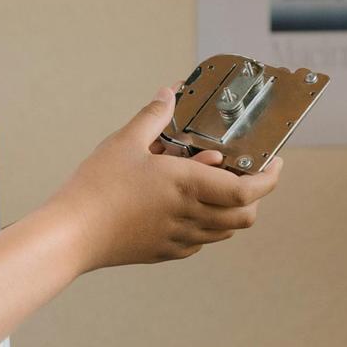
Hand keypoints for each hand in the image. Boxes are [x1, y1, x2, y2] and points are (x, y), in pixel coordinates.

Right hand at [47, 87, 283, 271]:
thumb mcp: (124, 142)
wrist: (71, 235)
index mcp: (188, 186)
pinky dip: (203, 225)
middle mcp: (191, 216)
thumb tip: (169, 94)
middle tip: (244, 175)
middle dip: (254, 196)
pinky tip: (183, 208)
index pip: (249, 190)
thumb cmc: (96, 189)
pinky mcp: (164, 252)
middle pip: (245, 216)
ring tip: (211, 187)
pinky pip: (198, 242)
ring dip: (228, 210)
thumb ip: (152, 116)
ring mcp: (179, 238)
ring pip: (223, 230)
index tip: (275, 164)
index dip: (269, 178)